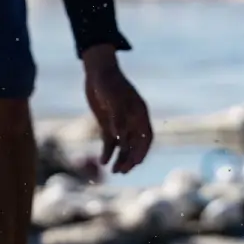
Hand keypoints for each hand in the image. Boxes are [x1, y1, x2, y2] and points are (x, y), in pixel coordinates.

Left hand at [82, 46, 152, 174]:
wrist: (97, 72)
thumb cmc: (108, 82)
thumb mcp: (113, 97)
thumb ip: (117, 117)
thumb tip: (120, 137)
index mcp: (139, 113)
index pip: (146, 136)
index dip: (142, 150)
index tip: (136, 163)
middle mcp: (132, 120)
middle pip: (135, 144)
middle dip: (130, 159)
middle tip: (121, 171)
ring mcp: (120, 122)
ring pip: (123, 146)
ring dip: (120, 159)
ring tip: (113, 171)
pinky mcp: (108, 125)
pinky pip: (110, 142)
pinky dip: (108, 152)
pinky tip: (103, 161)